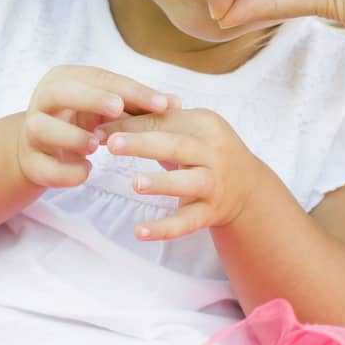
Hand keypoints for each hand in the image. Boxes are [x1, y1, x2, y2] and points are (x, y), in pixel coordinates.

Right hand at [19, 65, 179, 188]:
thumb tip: (176, 102)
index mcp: (66, 79)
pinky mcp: (28, 160)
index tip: (162, 103)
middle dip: (91, 99)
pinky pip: (42, 166)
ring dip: (71, 136)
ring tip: (95, 145)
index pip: (101, 79)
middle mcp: (44, 99)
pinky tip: (86, 172)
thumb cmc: (85, 120)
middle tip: (118, 108)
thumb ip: (139, 105)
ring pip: (42, 128)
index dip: (132, 90)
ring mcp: (31, 130)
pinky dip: (65, 171)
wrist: (44, 149)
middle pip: (61, 92)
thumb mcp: (110, 109)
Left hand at [101, 108, 269, 239]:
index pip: (165, 121)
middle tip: (112, 143)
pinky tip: (140, 232)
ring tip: (135, 183)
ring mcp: (214, 183)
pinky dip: (164, 228)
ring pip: (188, 183)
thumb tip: (105, 112)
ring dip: (162, 183)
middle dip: (144, 144)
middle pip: (177, 146)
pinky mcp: (211, 212)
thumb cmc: (204, 152)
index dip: (131, 124)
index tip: (98, 129)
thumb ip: (155, 121)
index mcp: (206, 124)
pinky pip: (186, 222)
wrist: (247, 187)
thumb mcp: (189, 131)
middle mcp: (214, 152)